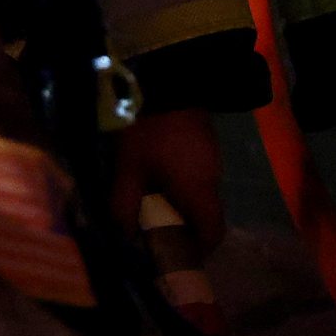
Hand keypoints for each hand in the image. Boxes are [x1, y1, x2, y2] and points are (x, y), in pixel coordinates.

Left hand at [110, 106, 229, 260]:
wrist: (168, 81)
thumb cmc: (148, 131)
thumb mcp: (128, 169)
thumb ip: (123, 205)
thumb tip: (122, 237)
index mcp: (198, 190)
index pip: (213, 232)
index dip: (199, 249)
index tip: (178, 254)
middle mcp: (213, 179)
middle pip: (207, 215)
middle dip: (185, 228)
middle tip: (157, 231)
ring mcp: (213, 160)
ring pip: (202, 195)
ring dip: (182, 205)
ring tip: (153, 203)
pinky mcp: (207, 145)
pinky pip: (199, 176)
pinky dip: (183, 186)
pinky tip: (160, 177)